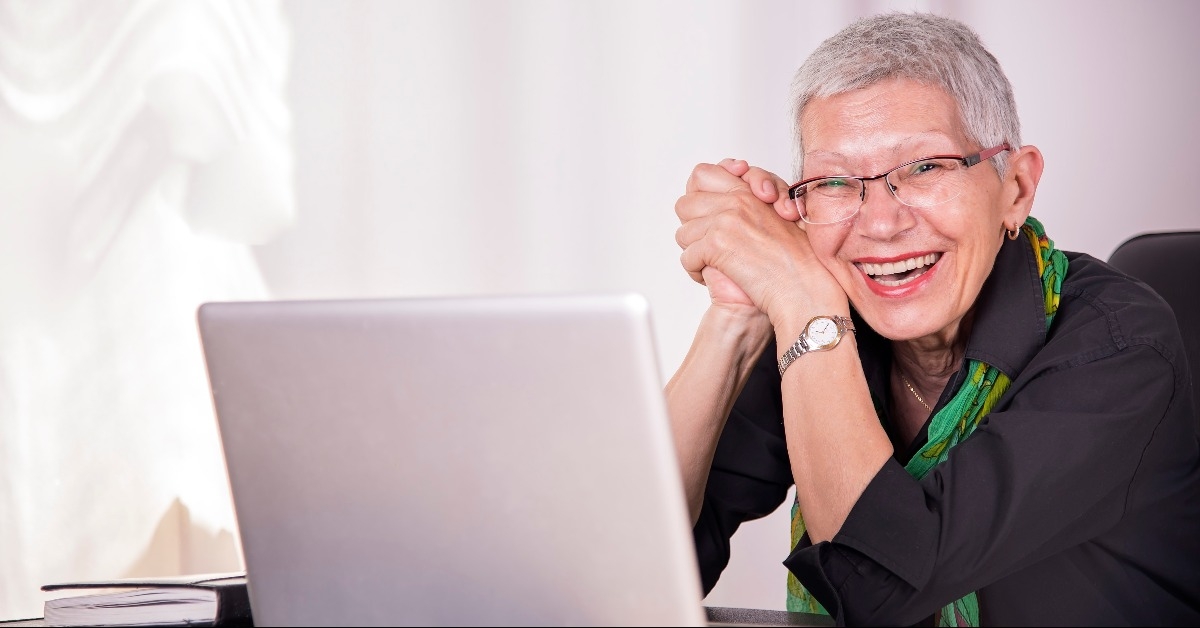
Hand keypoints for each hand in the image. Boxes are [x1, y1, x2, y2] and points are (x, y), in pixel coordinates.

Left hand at [675, 159, 846, 322]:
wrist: (805, 286)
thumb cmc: (797, 260)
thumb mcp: (775, 218)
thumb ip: (748, 205)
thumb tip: (714, 206)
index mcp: (748, 192)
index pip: (702, 174)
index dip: (697, 192)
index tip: (707, 212)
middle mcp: (735, 201)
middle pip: (684, 204)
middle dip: (692, 227)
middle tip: (708, 243)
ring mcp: (725, 221)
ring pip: (683, 234)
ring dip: (695, 253)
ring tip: (716, 264)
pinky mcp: (718, 245)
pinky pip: (687, 258)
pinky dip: (697, 272)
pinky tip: (716, 276)